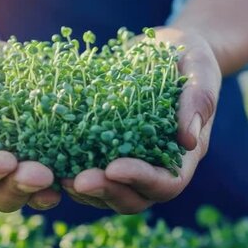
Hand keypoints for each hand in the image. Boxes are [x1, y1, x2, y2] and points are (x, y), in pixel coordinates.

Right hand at [0, 38, 60, 211]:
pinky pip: (58, 169)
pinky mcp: (44, 150)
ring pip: (31, 191)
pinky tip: (84, 165)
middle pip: (1, 195)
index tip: (4, 160)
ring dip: (45, 189)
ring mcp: (19, 163)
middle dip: (20, 187)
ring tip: (61, 177)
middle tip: (40, 173)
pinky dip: (70, 172)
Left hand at [64, 28, 221, 213]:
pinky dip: (69, 172)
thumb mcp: (199, 67)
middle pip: (133, 198)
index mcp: (183, 154)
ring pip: (107, 194)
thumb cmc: (189, 56)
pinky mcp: (105, 151)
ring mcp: (129, 162)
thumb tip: (188, 139)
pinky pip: (89, 172)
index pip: (167, 182)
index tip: (114, 167)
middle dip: (106, 191)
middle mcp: (155, 166)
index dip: (141, 179)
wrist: (166, 49)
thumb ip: (199, 99)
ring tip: (58, 177)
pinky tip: (48, 161)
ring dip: (83, 190)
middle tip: (78, 181)